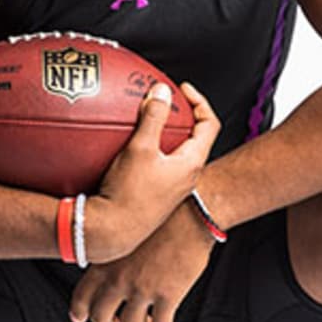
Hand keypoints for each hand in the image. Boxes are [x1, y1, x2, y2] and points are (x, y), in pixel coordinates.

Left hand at [70, 199, 216, 321]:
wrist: (192, 209)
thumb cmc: (161, 212)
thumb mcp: (123, 228)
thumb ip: (110, 250)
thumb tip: (102, 261)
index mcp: (105, 260)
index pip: (80, 296)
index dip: (79, 312)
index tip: (82, 317)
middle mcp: (119, 277)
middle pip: (101, 318)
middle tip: (117, 320)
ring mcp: (143, 288)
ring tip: (147, 319)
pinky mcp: (169, 294)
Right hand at [87, 82, 218, 262]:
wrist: (111, 232)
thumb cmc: (128, 193)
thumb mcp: (140, 148)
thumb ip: (153, 117)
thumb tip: (162, 91)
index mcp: (191, 163)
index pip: (210, 124)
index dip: (200, 101)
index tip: (182, 89)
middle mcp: (186, 176)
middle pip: (194, 137)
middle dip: (181, 116)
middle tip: (165, 101)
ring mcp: (172, 187)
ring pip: (175, 151)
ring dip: (164, 132)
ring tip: (145, 119)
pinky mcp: (156, 194)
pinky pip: (159, 163)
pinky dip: (149, 148)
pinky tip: (125, 145)